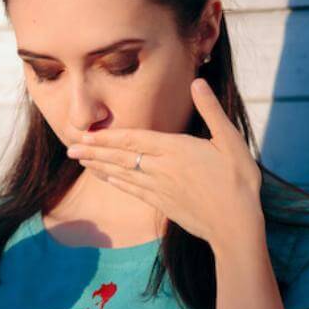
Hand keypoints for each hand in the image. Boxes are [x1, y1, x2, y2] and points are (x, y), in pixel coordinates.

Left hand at [63, 77, 263, 246]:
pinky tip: (106, 178)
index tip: (85, 134)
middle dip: (94, 151)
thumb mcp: (230, 140)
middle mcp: (162, 168)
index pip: (133, 139)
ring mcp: (160, 188)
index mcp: (175, 149)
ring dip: (99, 166)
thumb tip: (198, 82)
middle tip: (69, 148)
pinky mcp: (162, 204)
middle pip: (121, 157)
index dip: (106, 137)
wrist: (236, 226)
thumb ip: (211, 110)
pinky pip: (133, 190)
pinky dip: (117, 182)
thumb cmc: (238, 181)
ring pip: (122, 174)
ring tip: (80, 160)